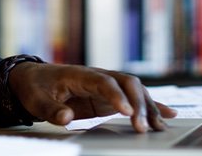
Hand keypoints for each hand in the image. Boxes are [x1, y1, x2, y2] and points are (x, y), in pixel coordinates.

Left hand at [8, 62, 176, 131]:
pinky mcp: (110, 97)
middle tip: (143, 127)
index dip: (117, 96)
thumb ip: (51, 109)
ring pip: (135, 91)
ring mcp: (107, 86)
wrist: (34, 78)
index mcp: (81, 74)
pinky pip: (134, 100)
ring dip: (149, 107)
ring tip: (160, 127)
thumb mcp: (36, 99)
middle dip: (139, 104)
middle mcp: (99, 77)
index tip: (128, 113)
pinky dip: (151, 106)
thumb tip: (67, 116)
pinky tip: (168, 116)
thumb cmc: (35, 87)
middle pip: (127, 84)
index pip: (105, 82)